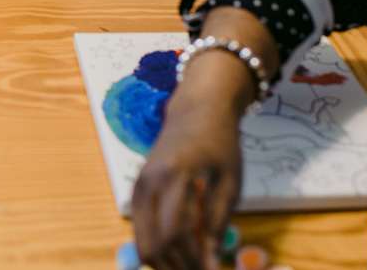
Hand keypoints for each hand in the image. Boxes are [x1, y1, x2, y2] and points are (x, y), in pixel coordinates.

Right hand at [132, 99, 241, 269]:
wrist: (196, 112)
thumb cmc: (219, 145)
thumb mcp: (230, 183)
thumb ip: (218, 223)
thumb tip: (210, 264)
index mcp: (175, 175)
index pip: (175, 232)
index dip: (191, 260)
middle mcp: (149, 182)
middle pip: (154, 243)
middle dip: (177, 268)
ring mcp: (139, 186)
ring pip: (142, 243)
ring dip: (165, 264)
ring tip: (190, 266)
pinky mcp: (136, 189)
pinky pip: (140, 231)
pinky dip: (157, 248)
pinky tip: (179, 253)